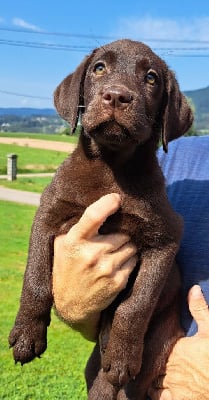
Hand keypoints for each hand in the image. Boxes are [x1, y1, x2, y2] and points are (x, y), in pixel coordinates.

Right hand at [52, 193, 136, 339]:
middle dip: (120, 234)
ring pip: (130, 245)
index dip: (107, 204)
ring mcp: (106, 269)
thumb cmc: (66, 268)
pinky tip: (117, 265)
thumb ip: (75, 227)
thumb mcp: (61, 246)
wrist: (71, 305)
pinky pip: (134, 260)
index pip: (93, 216)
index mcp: (74, 241)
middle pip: (121, 232)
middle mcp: (91, 254)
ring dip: (127, 246)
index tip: (116, 198)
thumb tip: (96, 203)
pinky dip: (129, 259)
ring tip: (115, 252)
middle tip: (114, 238)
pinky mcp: (118, 281)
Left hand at [148, 285, 208, 399]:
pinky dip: (156, 396)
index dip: (150, 348)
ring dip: (152, 381)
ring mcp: (172, 385)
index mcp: (175, 349)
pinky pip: (158, 398)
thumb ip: (199, 309)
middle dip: (151, 366)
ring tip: (152, 378)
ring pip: (152, 383)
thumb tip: (193, 288)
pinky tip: (157, 393)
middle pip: (152, 366)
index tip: (147, 347)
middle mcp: (169, 367)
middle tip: (150, 364)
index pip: (154, 348)